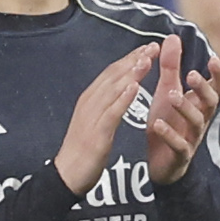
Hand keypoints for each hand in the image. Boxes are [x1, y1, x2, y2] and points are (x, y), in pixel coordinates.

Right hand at [54, 42, 170, 194]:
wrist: (66, 175)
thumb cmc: (82, 149)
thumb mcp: (93, 121)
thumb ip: (104, 104)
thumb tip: (119, 89)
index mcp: (90, 99)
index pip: (112, 73)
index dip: (129, 58)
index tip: (147, 48)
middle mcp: (90, 103)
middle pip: (113, 75)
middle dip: (133, 59)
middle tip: (153, 46)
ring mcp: (92, 117)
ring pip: (112, 89)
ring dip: (130, 73)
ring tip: (147, 59)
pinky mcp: (97, 133)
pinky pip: (112, 112)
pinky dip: (123, 98)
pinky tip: (135, 87)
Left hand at [142, 45, 219, 183]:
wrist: (159, 162)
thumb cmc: (168, 122)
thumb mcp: (167, 92)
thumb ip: (171, 67)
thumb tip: (173, 37)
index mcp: (200, 104)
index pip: (217, 88)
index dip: (218, 75)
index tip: (214, 59)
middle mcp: (201, 119)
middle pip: (211, 103)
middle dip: (203, 89)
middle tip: (192, 75)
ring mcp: (192, 138)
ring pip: (196, 123)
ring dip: (185, 108)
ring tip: (171, 95)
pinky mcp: (180, 156)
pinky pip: (180, 146)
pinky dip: (169, 135)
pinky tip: (157, 124)